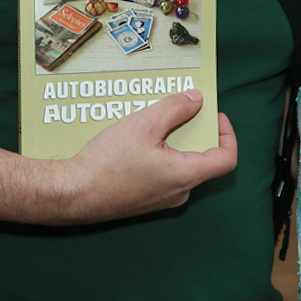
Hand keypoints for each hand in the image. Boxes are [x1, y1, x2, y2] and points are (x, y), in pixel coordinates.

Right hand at [47, 92, 236, 223]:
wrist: (73, 194)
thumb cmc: (107, 163)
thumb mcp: (143, 124)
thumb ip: (175, 108)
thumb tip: (195, 100)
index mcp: (186, 176)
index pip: (226, 159)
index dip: (227, 133)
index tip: (215, 115)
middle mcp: (179, 192)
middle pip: (202, 159)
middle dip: (195, 132)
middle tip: (180, 110)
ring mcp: (162, 200)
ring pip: (180, 166)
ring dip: (174, 142)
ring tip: (154, 122)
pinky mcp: (145, 200)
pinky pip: (162, 174)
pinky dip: (159, 155)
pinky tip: (138, 142)